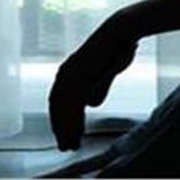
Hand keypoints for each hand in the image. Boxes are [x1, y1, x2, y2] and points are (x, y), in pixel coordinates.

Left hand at [48, 11, 136, 150]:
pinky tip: (77, 133)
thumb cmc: (117, 48)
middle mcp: (64, 74)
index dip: (62, 120)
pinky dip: (73, 122)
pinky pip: (73, 105)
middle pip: (57, 108)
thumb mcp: (105, 72)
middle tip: (66, 147)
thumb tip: (91, 105)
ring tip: (70, 145)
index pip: (59, 101)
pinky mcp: (79, 76)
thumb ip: (97, 87)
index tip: (66, 135)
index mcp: (68, 71)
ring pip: (63, 109)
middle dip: (61, 129)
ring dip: (66, 129)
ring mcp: (70, 75)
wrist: (122, 32)